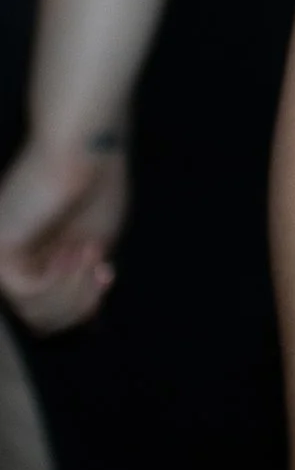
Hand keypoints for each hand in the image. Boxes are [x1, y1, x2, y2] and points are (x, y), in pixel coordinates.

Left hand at [0, 132, 128, 330]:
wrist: (86, 146)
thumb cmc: (96, 181)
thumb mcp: (97, 240)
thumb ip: (86, 280)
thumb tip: (90, 322)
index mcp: (37, 255)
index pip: (48, 308)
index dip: (83, 305)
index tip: (109, 275)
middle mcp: (15, 260)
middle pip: (42, 317)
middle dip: (81, 301)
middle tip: (103, 269)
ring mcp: (3, 256)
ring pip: (34, 311)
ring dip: (75, 290)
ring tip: (92, 254)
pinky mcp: (0, 251)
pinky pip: (28, 293)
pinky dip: (60, 281)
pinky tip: (76, 254)